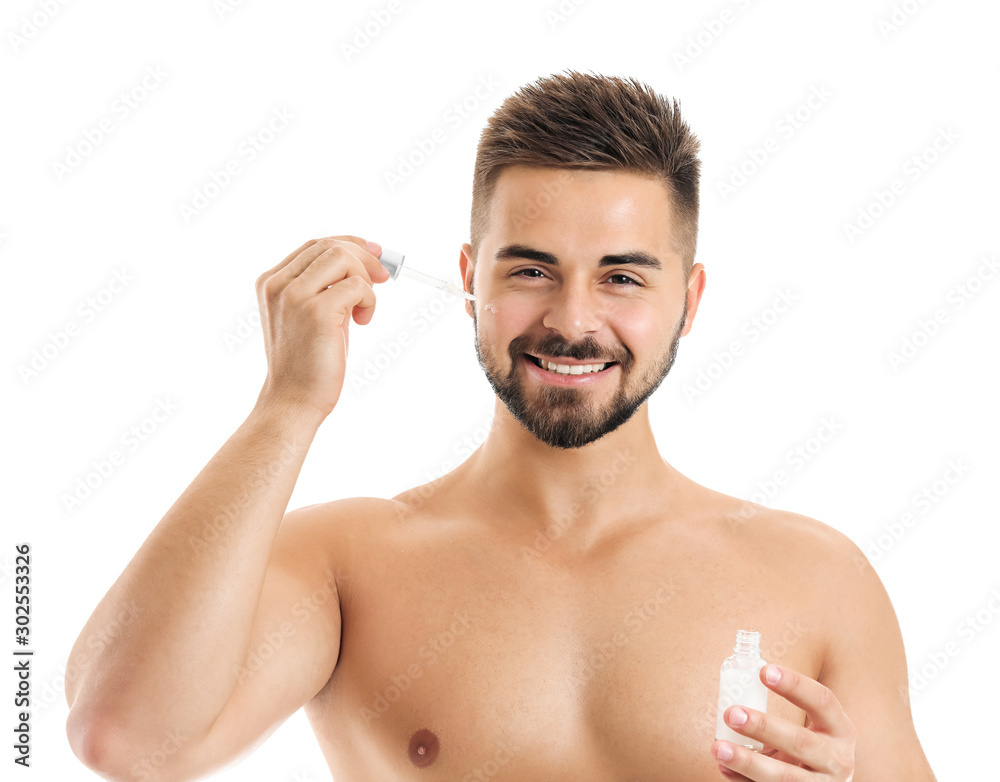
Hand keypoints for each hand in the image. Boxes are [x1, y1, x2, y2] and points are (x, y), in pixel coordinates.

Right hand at [255, 235, 390, 419]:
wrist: (294, 399)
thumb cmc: (307, 362)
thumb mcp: (311, 314)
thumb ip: (327, 286)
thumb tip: (368, 258)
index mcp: (271, 282)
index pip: (314, 245)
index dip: (349, 243)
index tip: (374, 253)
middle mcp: (278, 284)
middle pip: (329, 246)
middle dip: (363, 257)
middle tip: (382, 277)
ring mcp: (294, 296)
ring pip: (342, 257)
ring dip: (364, 279)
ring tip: (363, 309)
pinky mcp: (316, 311)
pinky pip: (356, 286)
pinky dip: (368, 300)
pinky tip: (362, 321)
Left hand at [711, 664, 855, 780]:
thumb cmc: (811, 753)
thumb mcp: (811, 731)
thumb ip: (779, 720)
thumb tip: (733, 710)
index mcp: (840, 730)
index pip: (823, 701)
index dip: (795, 685)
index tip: (764, 671)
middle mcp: (838, 760)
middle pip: (801, 742)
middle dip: (764, 727)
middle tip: (732, 714)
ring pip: (785, 777)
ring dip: (748, 762)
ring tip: (719, 748)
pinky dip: (745, 780)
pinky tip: (725, 769)